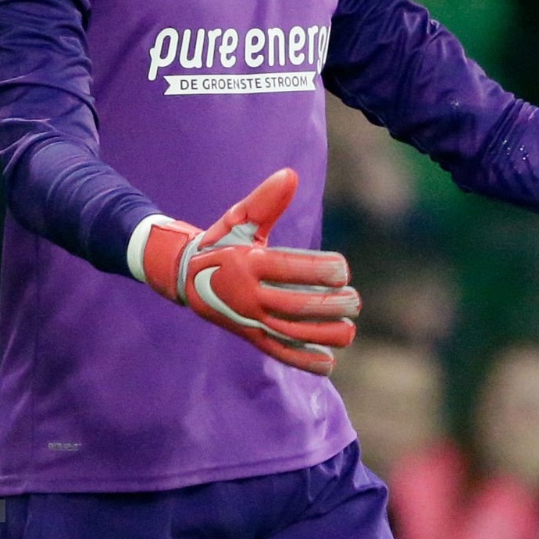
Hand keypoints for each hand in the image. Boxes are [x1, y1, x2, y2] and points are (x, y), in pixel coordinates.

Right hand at [135, 169, 359, 374]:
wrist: (183, 277)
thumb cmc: (220, 242)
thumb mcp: (238, 218)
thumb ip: (265, 201)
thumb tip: (289, 175)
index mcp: (248, 263)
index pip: (287, 268)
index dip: (317, 270)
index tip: (344, 270)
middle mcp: (248, 294)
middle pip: (293, 304)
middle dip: (327, 305)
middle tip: (355, 301)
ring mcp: (248, 319)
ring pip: (288, 331)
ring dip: (321, 334)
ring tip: (349, 331)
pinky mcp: (249, 335)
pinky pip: (276, 350)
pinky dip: (300, 359)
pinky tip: (328, 363)